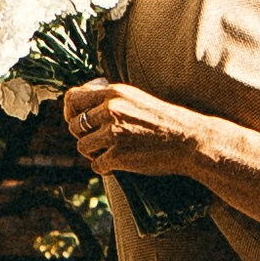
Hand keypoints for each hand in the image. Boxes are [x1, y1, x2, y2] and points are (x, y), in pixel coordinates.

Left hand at [57, 80, 208, 177]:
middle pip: (74, 124)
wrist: (189, 140)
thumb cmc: (164, 120)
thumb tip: (84, 105)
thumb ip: (112, 99)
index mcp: (115, 92)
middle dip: (81, 135)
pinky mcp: (118, 155)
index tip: (77, 121)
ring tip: (109, 153)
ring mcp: (114, 133)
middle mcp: (111, 109)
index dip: (70, 112)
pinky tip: (117, 165)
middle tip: (96, 141)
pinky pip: (96, 164)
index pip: (73, 97)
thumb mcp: (137, 99)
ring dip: (92, 153)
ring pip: (82, 146)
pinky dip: (105, 168)